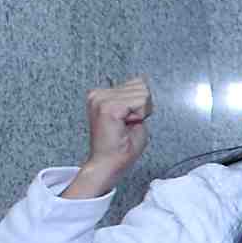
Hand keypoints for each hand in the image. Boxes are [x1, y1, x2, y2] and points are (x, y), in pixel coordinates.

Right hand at [65, 79, 151, 199]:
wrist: (109, 163)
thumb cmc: (120, 146)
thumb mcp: (134, 115)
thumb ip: (138, 98)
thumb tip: (143, 79)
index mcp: (101, 95)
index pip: (137, 83)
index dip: (141, 104)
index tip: (127, 119)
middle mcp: (97, 94)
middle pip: (141, 86)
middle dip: (142, 107)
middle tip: (127, 124)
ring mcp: (101, 99)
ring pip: (143, 94)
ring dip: (141, 113)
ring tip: (126, 126)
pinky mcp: (108, 107)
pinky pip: (141, 102)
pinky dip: (140, 116)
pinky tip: (126, 125)